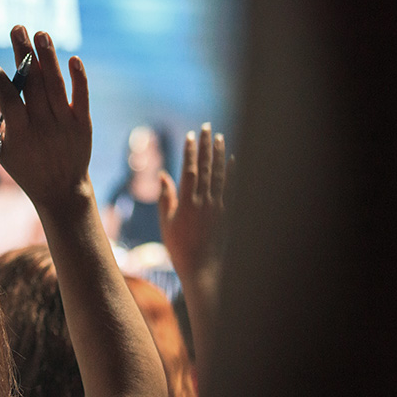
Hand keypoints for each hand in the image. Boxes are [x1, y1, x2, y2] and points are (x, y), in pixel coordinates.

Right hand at [0, 25, 91, 211]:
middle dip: (23, 54)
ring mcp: (65, 124)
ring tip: (40, 33)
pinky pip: (81, 96)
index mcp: (20, 134)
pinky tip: (72, 59)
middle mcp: (44, 126)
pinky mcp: (83, 123)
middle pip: (33, 84)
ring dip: (48, 56)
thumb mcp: (1, 151)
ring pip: (56, 85)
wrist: (61, 189)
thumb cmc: (26, 166)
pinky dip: (78, 78)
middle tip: (17, 28)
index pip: (9, 101)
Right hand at [158, 123, 229, 281]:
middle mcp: (204, 202)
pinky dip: (232, 173)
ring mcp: (218, 207)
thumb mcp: (167, 223)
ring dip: (219, 154)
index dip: (190, 151)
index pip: (189, 170)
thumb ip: (166, 197)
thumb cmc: (179, 247)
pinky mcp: (228, 213)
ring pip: (219, 174)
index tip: (190, 135)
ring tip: (219, 138)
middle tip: (207, 127)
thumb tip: (164, 175)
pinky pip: (231, 188)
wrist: (201, 268)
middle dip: (206, 146)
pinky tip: (233, 160)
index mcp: (186, 203)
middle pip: (205, 167)